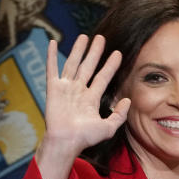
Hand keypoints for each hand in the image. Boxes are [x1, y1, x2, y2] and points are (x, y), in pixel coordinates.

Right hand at [38, 34, 130, 165]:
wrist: (66, 141)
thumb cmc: (85, 138)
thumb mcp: (108, 128)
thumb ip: (119, 115)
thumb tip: (127, 100)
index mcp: (91, 99)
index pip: (103, 77)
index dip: (111, 65)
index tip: (118, 53)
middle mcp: (78, 91)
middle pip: (88, 67)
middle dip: (95, 52)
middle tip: (101, 38)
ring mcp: (65, 88)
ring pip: (73, 64)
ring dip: (78, 50)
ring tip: (84, 37)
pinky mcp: (53, 88)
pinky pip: (52, 68)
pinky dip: (51, 56)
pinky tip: (53, 43)